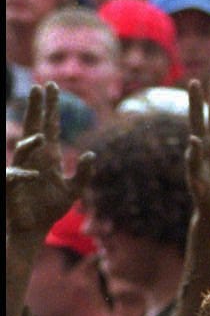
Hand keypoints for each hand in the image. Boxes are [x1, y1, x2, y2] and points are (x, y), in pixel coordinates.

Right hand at [6, 83, 93, 242]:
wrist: (33, 229)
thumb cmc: (50, 208)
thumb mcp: (74, 190)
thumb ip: (84, 173)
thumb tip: (90, 153)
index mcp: (49, 156)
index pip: (51, 126)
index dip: (52, 107)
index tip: (52, 86)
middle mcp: (35, 158)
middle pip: (35, 128)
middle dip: (37, 108)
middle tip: (38, 87)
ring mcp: (22, 170)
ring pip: (23, 151)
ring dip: (31, 143)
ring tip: (41, 136)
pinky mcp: (13, 187)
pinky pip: (16, 178)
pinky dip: (23, 176)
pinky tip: (32, 176)